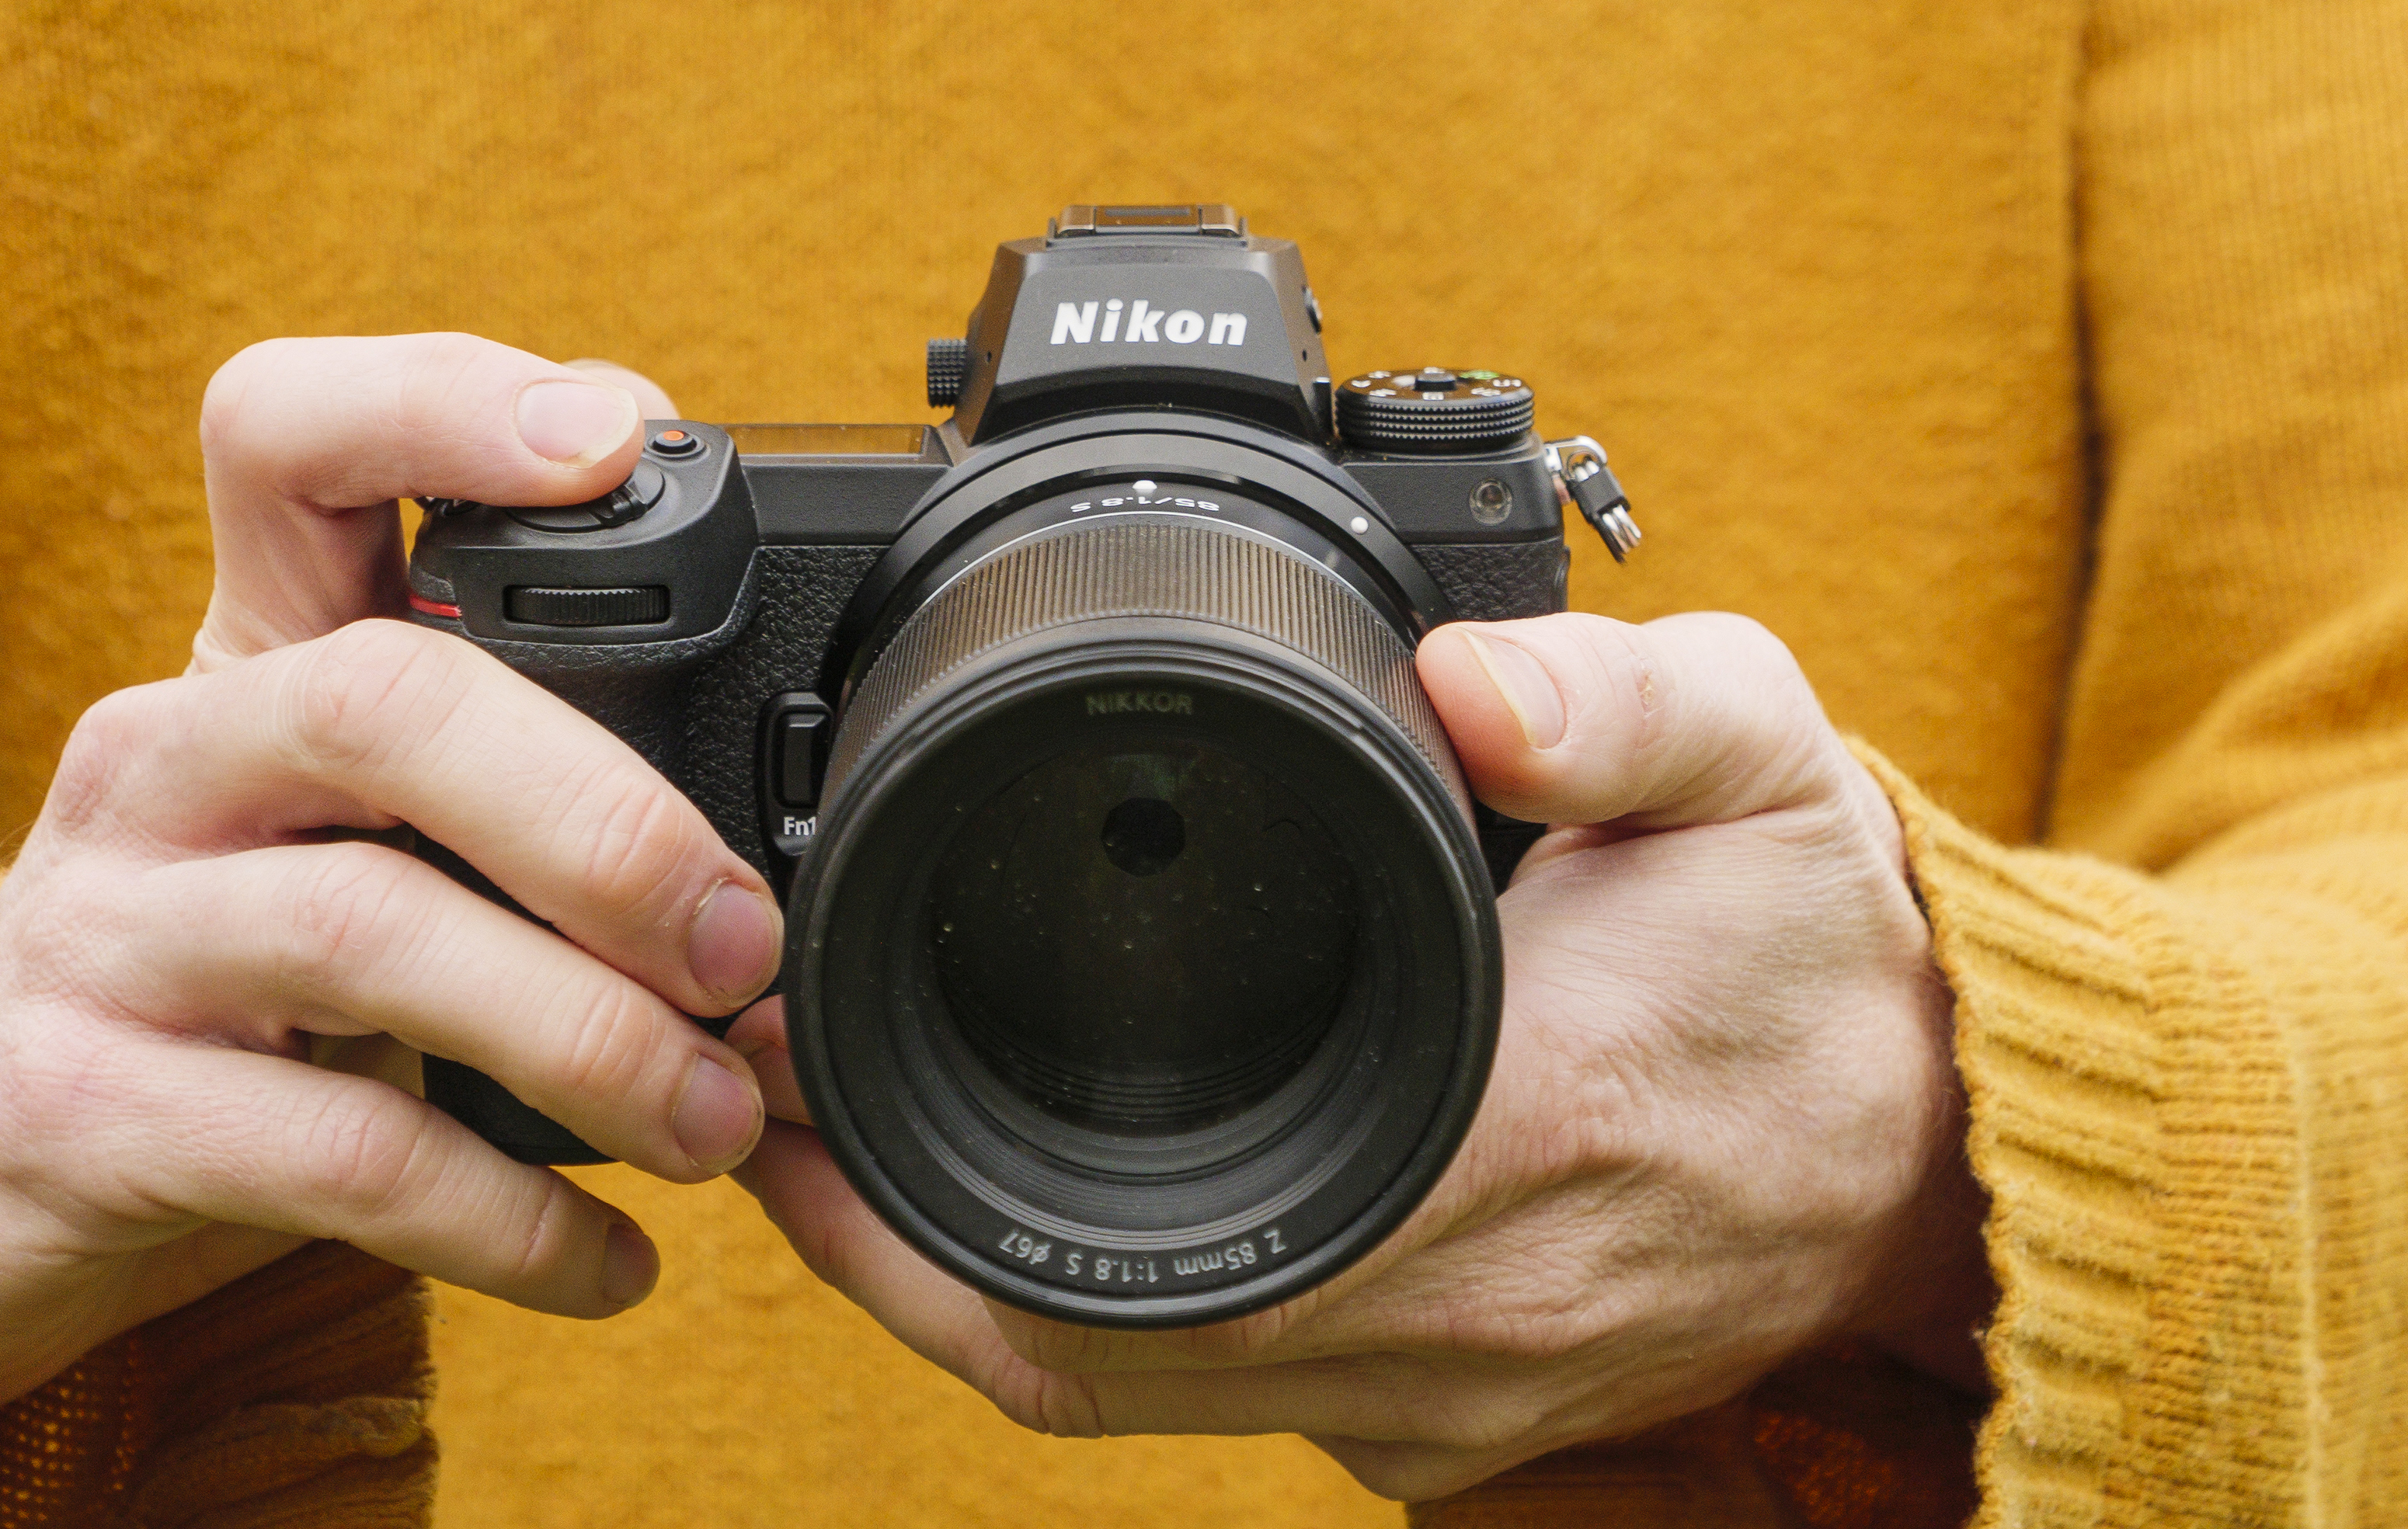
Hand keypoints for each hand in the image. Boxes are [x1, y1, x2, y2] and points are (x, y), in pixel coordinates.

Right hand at [0, 335, 771, 1420]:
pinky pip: (335, 1154)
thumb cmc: (222, 976)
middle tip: (740, 939)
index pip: (287, 442)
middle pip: (382, 702)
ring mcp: (111, 931)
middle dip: (600, 816)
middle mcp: (166, 758)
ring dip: (586, 1035)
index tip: (619, 435)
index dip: (442, 402)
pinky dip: (506, 1219)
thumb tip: (778, 901)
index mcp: (250, 660)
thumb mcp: (341, 842)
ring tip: (716, 1120)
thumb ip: (512, 815)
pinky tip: (615, 1264)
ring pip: (365, 933)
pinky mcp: (90, 1112)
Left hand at [732, 610, 1992, 1499]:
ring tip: (823, 1139)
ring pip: (1121, 1394)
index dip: (930, 1187)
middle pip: (1082, 1338)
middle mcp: (1462, 1308)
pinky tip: (987, 1214)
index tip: (797, 1072)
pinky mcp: (1446, 1429)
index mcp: (1514, 1134)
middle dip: (881, 1231)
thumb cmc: (1821, 947)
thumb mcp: (1755, 758)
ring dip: (948, 1284)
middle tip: (755, 1081)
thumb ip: (1617, 699)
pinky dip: (1071, 1320)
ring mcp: (1449, 1396)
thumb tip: (1465, 676)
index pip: (1161, 1223)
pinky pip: (1209, 1404)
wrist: (1936, 1143)